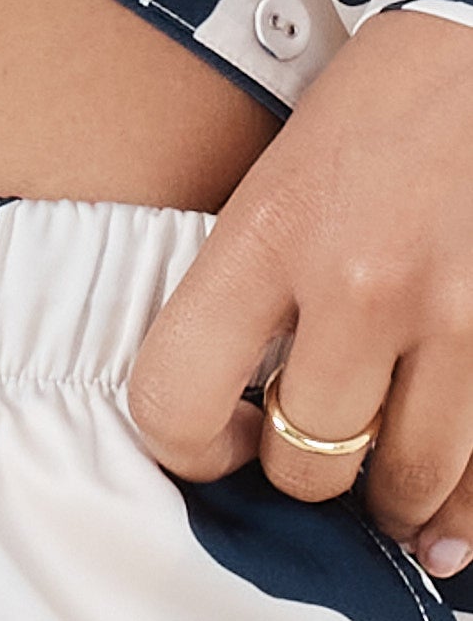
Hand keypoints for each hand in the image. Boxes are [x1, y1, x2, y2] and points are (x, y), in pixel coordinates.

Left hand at [129, 10, 472, 578]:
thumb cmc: (381, 110)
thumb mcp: (277, 182)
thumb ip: (251, 296)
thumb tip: (244, 423)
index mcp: (270, 235)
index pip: (175, 400)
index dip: (188, 449)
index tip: (217, 441)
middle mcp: (362, 284)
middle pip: (305, 463)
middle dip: (304, 469)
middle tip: (316, 446)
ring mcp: (459, 314)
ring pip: (406, 481)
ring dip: (390, 496)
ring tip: (386, 485)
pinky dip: (464, 498)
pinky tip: (449, 510)